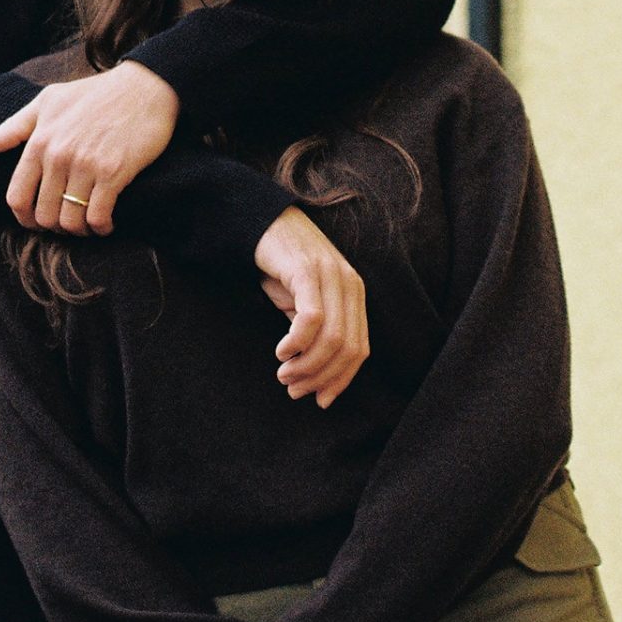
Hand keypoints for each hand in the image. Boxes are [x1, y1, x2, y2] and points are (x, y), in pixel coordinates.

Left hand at [0, 64, 177, 234]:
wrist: (145, 86)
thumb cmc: (95, 93)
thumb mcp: (49, 101)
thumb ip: (14, 126)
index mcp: (40, 141)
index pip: (17, 197)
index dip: (25, 219)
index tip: (38, 221)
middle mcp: (58, 155)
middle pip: (44, 215)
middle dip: (55, 227)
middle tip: (69, 222)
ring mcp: (86, 165)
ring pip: (71, 221)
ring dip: (79, 230)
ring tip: (88, 224)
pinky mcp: (114, 172)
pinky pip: (98, 216)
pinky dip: (101, 227)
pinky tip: (106, 223)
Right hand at [253, 207, 368, 407]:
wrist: (262, 222)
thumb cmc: (281, 266)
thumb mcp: (303, 303)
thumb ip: (315, 334)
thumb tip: (314, 378)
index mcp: (354, 294)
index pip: (360, 349)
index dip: (341, 379)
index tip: (319, 399)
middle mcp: (350, 284)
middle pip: (348, 348)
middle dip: (321, 377)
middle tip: (294, 390)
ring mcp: (331, 275)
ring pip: (332, 338)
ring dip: (306, 365)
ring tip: (284, 374)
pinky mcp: (308, 270)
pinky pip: (312, 318)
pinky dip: (297, 342)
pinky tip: (281, 351)